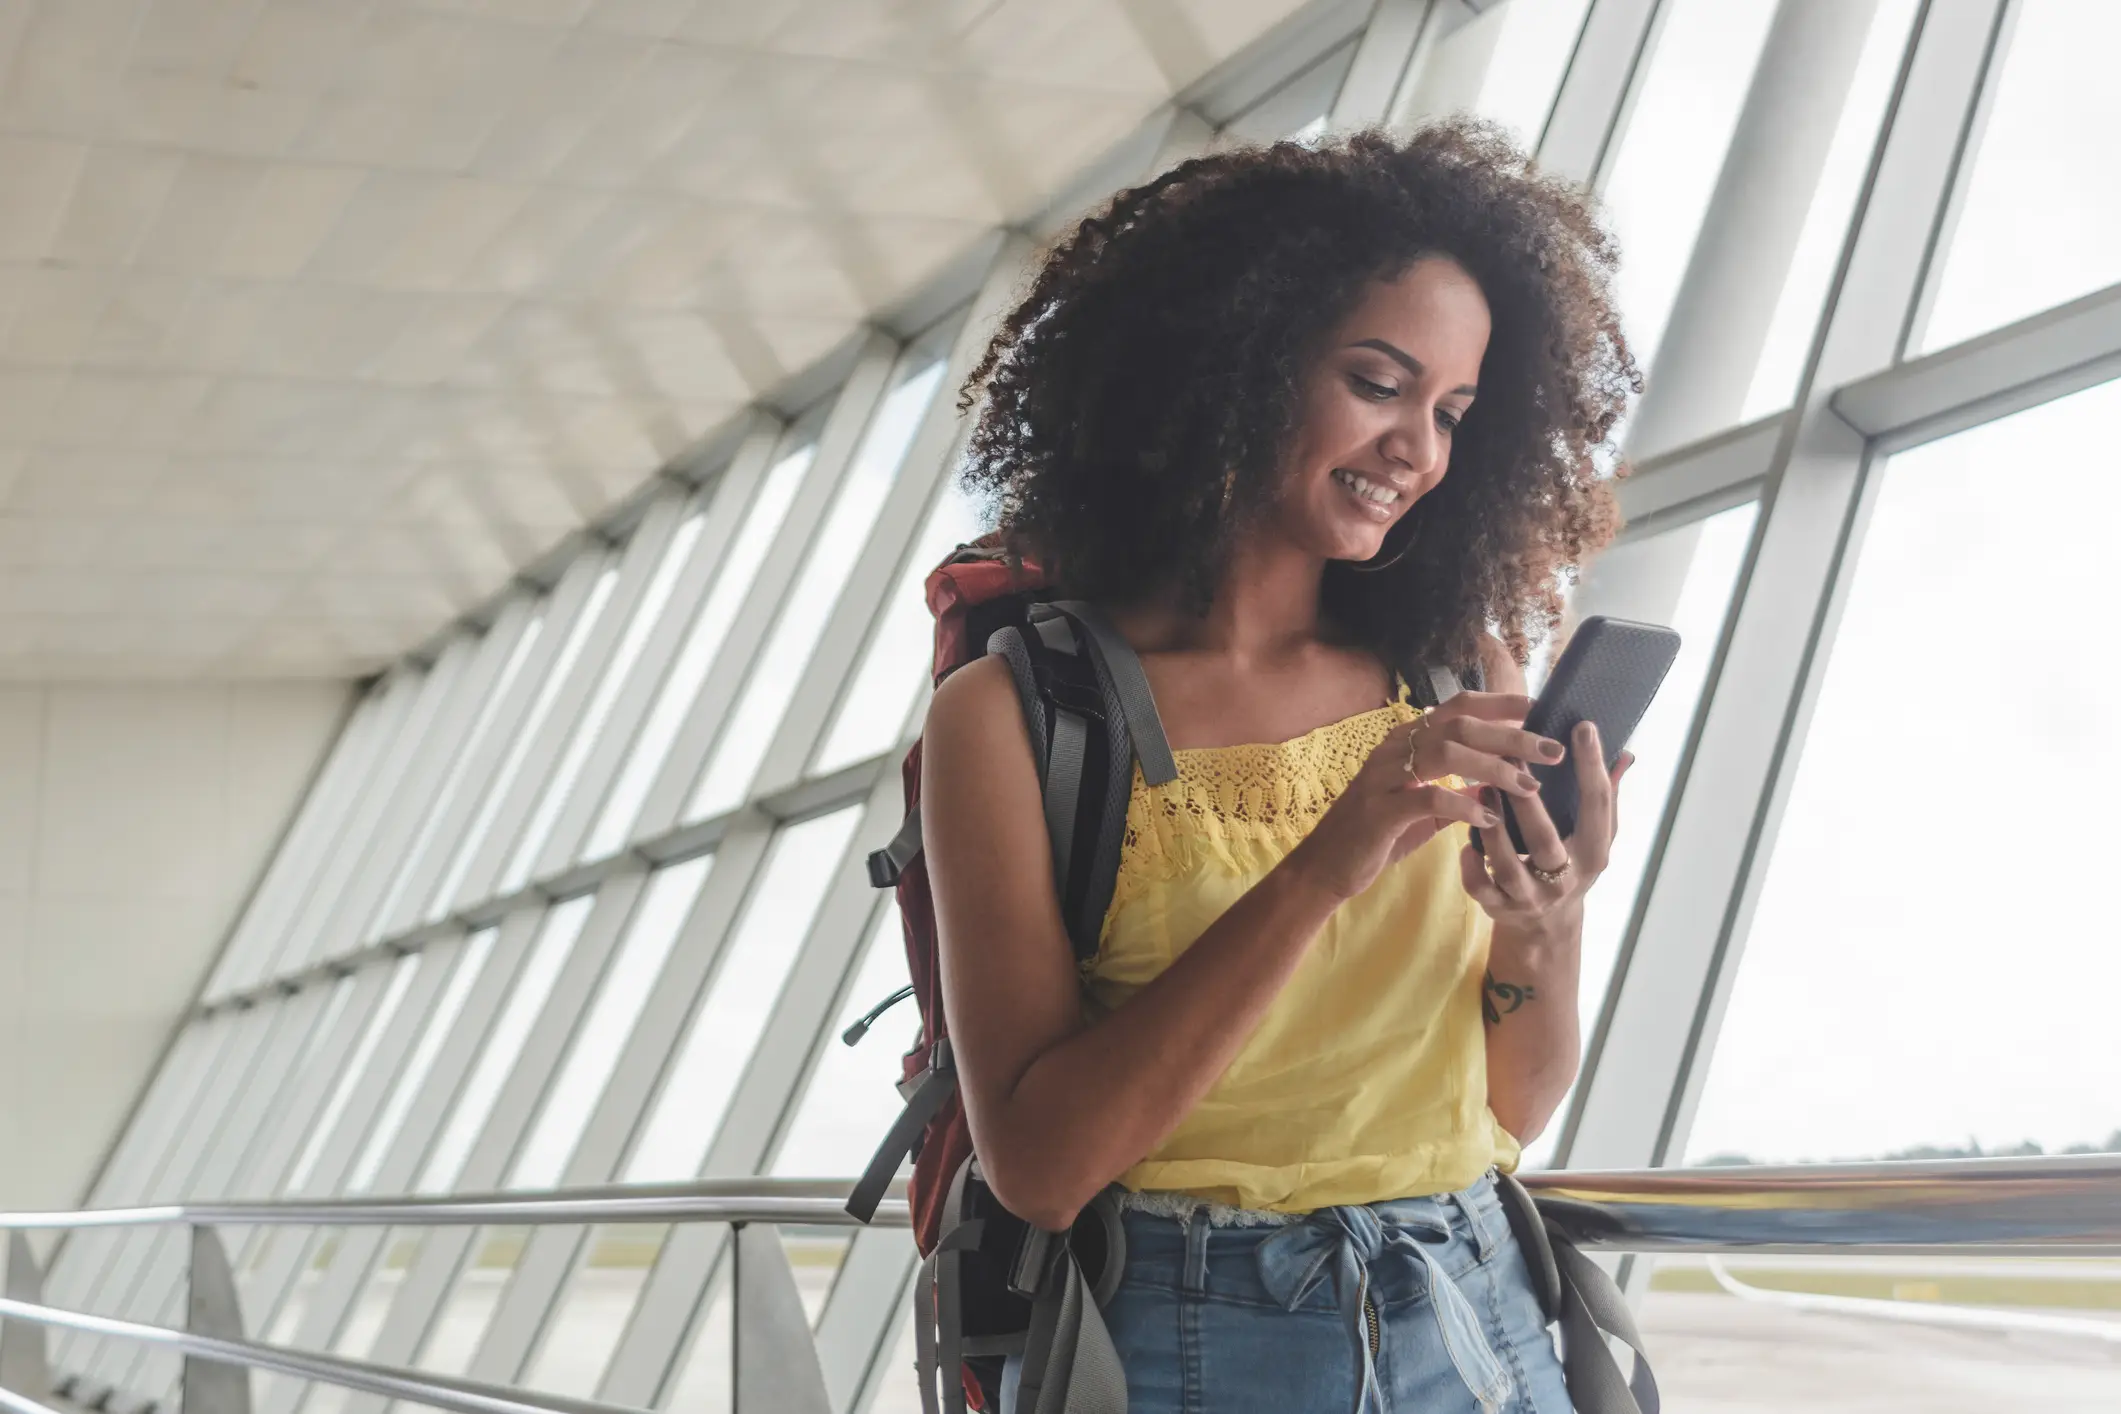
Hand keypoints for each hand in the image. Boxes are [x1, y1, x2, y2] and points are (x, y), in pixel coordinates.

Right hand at [1286, 695, 1556, 903]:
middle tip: (1551, 750)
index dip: (1500, 704)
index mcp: (1405, 741)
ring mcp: (1384, 777)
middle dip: (1511, 736)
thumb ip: (1455, 794)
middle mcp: (1394, 749)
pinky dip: (1463, 806)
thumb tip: (1494, 787)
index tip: (1540, 710)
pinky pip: (1427, 799)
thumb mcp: (1422, 811)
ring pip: (1446, 753)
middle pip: (1460, 725)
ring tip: (1528, 785)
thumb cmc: (1376, 835)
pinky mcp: (1379, 811)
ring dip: (1493, 767)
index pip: (1458, 707)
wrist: (1326, 867)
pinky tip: (1488, 819)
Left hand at [1461, 721, 1634, 933]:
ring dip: (1492, 828)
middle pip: (1545, 840)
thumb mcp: (1594, 837)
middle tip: (1510, 757)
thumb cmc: (1571, 864)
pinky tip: (1465, 841)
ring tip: (1483, 789)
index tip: (1583, 726)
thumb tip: (1625, 754)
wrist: (1548, 926)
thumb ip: (1606, 797)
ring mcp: (1530, 897)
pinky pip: (1480, 888)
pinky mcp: (1500, 909)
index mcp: (1593, 853)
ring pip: (1507, 865)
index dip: (1592, 766)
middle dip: (1526, 802)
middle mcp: (1565, 879)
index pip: (1598, 806)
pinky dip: (1471, 865)